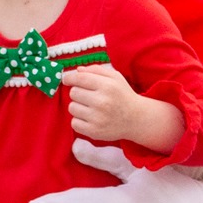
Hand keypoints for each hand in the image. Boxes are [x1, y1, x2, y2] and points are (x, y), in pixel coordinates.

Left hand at [61, 65, 181, 152]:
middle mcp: (102, 102)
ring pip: (72, 108)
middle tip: (88, 96)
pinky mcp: (94, 131)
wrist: (136, 119)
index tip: (66, 79)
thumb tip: (77, 70)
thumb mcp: (115, 77)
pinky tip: (89, 118)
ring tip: (90, 108)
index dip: (69, 78)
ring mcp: (97, 118)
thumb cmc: (123, 95)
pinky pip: (74, 123)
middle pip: (73, 93)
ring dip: (78, 106)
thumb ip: (96, 70)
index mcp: (107, 86)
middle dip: (78, 92)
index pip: (79, 78)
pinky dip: (79, 120)